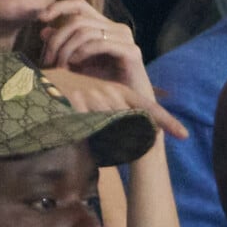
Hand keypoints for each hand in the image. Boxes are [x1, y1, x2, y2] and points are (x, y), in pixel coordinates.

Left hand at [37, 0, 186, 138]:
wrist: (130, 106)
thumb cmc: (103, 85)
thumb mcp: (77, 64)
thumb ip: (64, 46)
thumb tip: (44, 30)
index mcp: (104, 27)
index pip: (80, 5)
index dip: (59, 6)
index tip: (41, 18)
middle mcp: (116, 28)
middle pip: (77, 21)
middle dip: (57, 40)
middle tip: (47, 61)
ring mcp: (125, 38)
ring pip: (85, 32)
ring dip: (67, 50)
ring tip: (60, 67)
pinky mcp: (131, 51)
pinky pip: (100, 44)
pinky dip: (83, 53)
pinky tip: (75, 65)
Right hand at [43, 67, 187, 138]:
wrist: (41, 82)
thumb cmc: (70, 94)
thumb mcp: (94, 104)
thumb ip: (110, 116)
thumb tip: (123, 141)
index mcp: (119, 92)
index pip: (148, 108)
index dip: (166, 121)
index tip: (184, 135)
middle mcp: (111, 92)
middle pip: (129, 120)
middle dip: (130, 138)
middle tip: (121, 145)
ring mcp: (95, 95)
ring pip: (111, 121)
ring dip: (105, 134)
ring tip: (97, 135)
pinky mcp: (79, 99)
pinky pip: (90, 122)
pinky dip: (87, 129)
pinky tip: (79, 123)